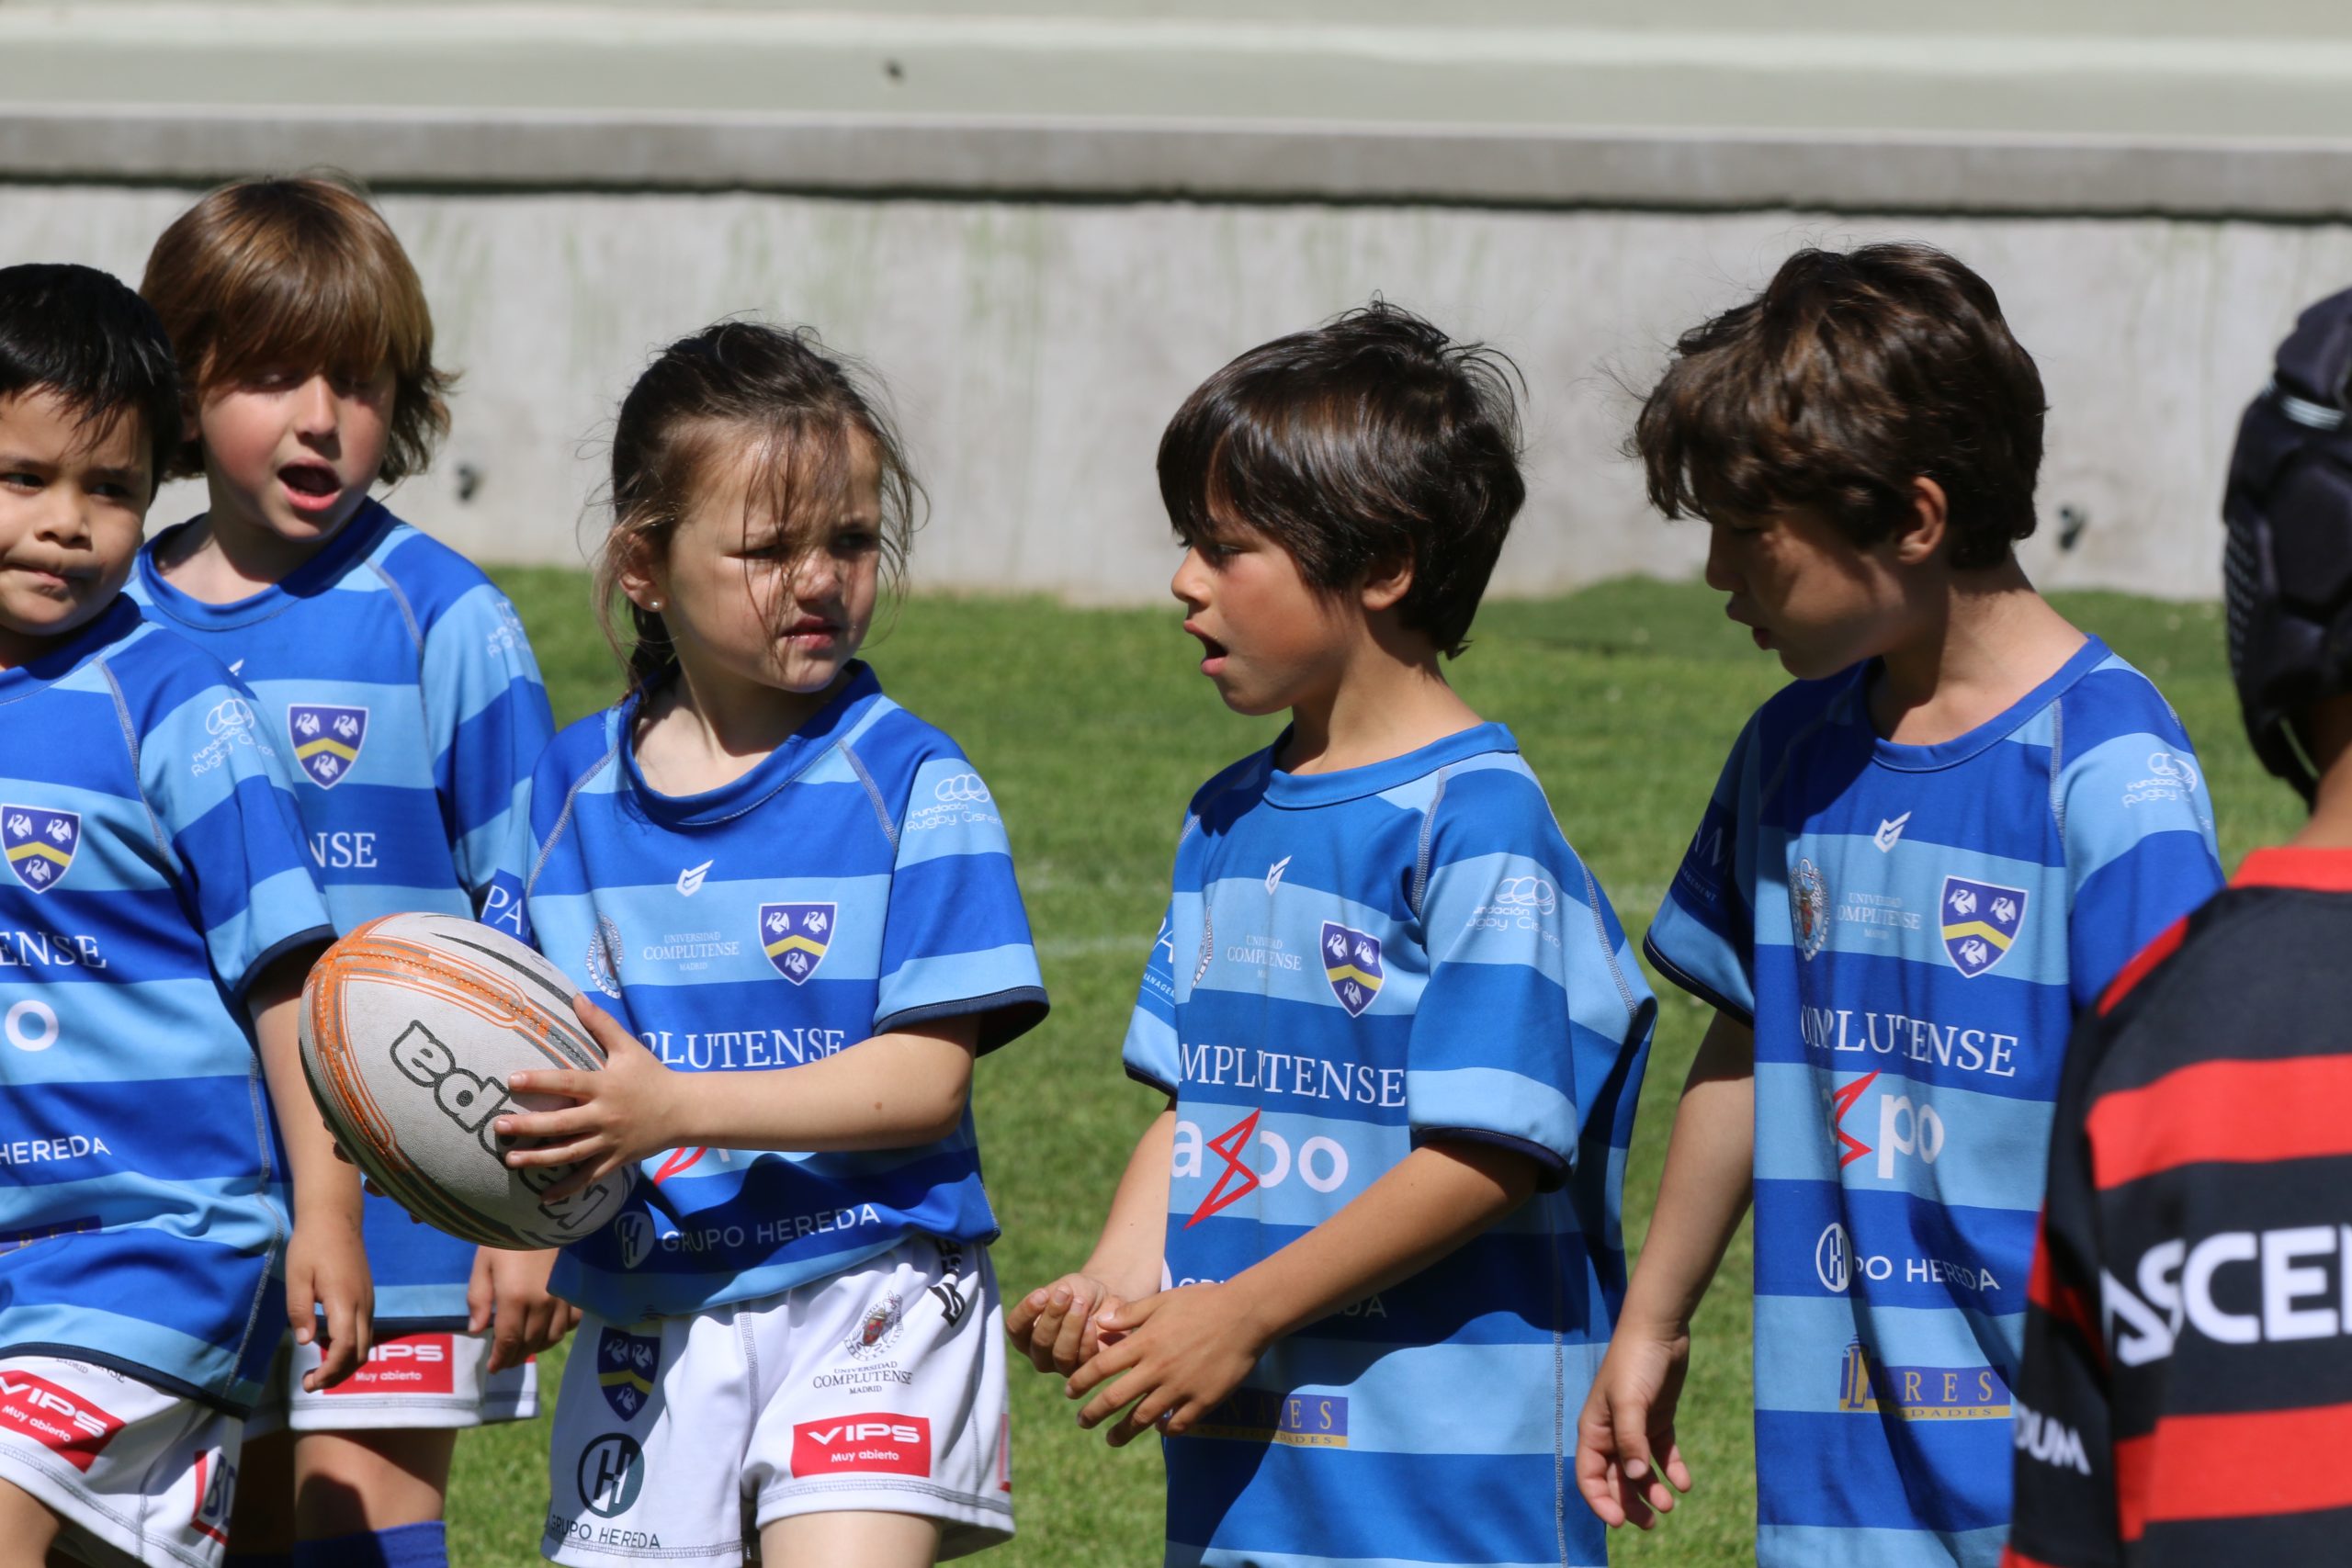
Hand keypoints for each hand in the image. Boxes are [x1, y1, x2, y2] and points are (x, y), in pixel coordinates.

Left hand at [286, 1210, 372, 1391]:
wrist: (336, 1219)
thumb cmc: (311, 1246)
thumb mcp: (297, 1277)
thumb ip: (300, 1310)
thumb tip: (306, 1341)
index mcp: (344, 1301)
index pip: (345, 1347)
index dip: (329, 1371)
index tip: (309, 1382)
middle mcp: (363, 1305)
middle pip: (360, 1353)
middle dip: (338, 1374)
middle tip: (311, 1382)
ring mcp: (368, 1301)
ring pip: (366, 1345)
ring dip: (345, 1364)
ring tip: (319, 1370)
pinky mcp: (367, 1298)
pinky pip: (365, 1332)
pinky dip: (350, 1349)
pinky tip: (330, 1347)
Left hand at [468, 1247, 581, 1373]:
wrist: (543, 1212)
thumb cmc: (507, 1236)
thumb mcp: (483, 1263)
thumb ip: (479, 1298)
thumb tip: (476, 1329)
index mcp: (514, 1299)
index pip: (508, 1341)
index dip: (500, 1359)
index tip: (492, 1368)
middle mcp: (541, 1304)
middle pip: (530, 1343)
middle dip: (515, 1357)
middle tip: (504, 1361)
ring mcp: (562, 1298)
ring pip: (552, 1337)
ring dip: (536, 1348)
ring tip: (523, 1348)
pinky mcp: (575, 1290)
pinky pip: (571, 1321)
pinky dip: (560, 1332)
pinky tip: (548, 1329)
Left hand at [499, 996, 686, 1203]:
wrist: (683, 1110)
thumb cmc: (651, 1075)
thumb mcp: (629, 1047)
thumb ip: (601, 1024)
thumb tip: (577, 997)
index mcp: (604, 1085)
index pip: (567, 1082)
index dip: (540, 1082)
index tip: (512, 1081)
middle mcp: (604, 1115)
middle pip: (561, 1124)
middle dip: (527, 1127)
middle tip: (498, 1126)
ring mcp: (609, 1141)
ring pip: (569, 1154)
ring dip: (537, 1159)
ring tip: (510, 1160)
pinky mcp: (615, 1160)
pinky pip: (588, 1177)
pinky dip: (567, 1189)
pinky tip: (544, 1198)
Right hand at [1007, 1273, 1132, 1375]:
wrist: (1106, 1301)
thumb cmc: (1078, 1292)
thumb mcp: (1064, 1287)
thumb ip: (1056, 1295)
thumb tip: (1055, 1299)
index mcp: (1025, 1333)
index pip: (1015, 1328)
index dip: (1026, 1311)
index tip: (1042, 1293)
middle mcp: (1038, 1353)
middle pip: (1039, 1341)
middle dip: (1053, 1315)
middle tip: (1065, 1294)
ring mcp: (1060, 1365)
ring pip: (1061, 1354)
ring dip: (1071, 1327)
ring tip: (1080, 1304)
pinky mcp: (1084, 1370)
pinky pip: (1083, 1360)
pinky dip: (1087, 1339)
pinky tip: (1092, 1321)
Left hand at [1064, 1283, 1267, 1445]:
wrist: (1245, 1315)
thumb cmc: (1203, 1302)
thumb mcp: (1163, 1301)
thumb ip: (1131, 1313)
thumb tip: (1102, 1323)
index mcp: (1145, 1343)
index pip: (1101, 1366)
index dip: (1081, 1381)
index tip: (1070, 1392)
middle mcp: (1158, 1368)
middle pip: (1115, 1399)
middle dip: (1093, 1414)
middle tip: (1082, 1422)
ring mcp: (1180, 1387)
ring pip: (1143, 1418)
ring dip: (1123, 1432)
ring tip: (1111, 1439)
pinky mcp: (1203, 1400)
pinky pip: (1178, 1425)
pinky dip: (1165, 1430)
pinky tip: (1159, 1429)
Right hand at [1574, 1323, 1694, 1528]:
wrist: (1659, 1330)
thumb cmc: (1634, 1363)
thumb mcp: (1630, 1402)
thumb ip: (1631, 1440)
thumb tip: (1634, 1477)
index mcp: (1594, 1430)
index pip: (1589, 1476)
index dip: (1600, 1501)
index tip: (1620, 1521)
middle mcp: (1612, 1433)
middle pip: (1615, 1479)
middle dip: (1630, 1503)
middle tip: (1651, 1523)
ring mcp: (1636, 1428)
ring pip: (1640, 1471)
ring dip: (1652, 1490)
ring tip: (1670, 1504)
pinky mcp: (1658, 1420)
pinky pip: (1663, 1454)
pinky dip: (1672, 1470)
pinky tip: (1684, 1483)